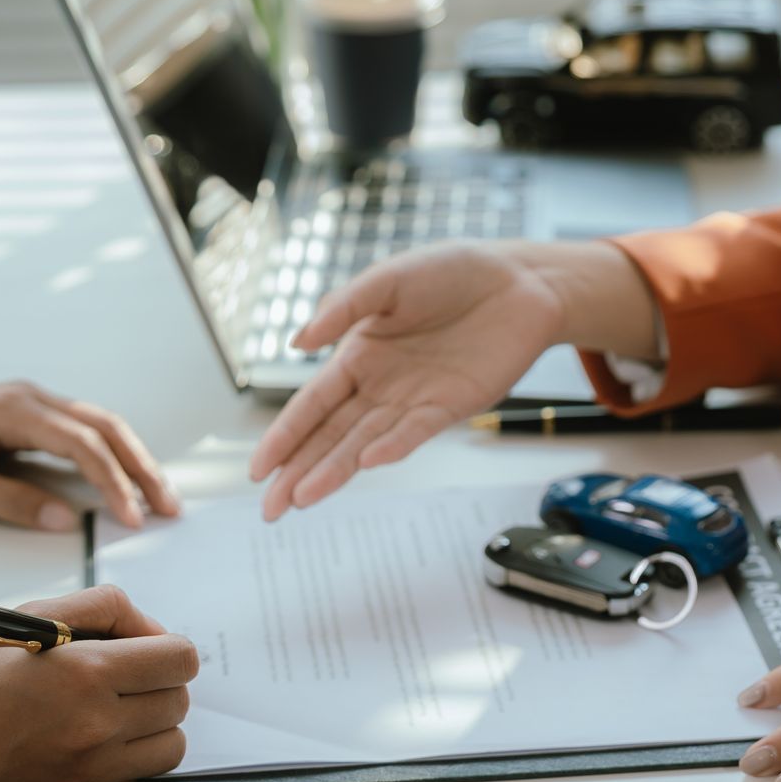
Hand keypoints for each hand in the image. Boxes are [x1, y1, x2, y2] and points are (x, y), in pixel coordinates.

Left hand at [0, 380, 178, 529]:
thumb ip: (12, 502)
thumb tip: (66, 520)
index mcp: (14, 410)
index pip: (83, 446)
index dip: (114, 483)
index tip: (135, 518)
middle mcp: (31, 398)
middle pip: (106, 427)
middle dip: (142, 467)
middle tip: (169, 507)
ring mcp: (31, 401)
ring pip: (100, 424)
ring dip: (133, 458)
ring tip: (158, 496)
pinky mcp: (27, 412)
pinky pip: (83, 428)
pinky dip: (111, 452)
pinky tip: (124, 476)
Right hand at [0, 586, 195, 781]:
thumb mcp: (22, 621)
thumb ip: (95, 610)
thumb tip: (147, 628)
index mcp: (86, 672)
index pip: (180, 658)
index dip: (167, 649)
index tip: (144, 650)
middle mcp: (98, 725)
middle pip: (179, 701)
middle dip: (159, 685)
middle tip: (122, 679)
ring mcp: (94, 771)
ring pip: (171, 746)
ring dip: (152, 727)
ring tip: (112, 715)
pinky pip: (139, 781)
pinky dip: (127, 763)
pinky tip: (89, 747)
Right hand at [248, 239, 656, 519]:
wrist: (521, 282)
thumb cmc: (454, 272)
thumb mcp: (390, 279)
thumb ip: (344, 307)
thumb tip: (298, 342)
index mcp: (358, 356)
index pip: (311, 406)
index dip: (284, 437)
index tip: (259, 469)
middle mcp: (381, 386)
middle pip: (330, 436)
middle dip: (298, 472)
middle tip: (270, 509)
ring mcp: (414, 401)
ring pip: (364, 444)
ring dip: (334, 471)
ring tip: (303, 499)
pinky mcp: (451, 406)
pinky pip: (415, 432)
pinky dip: (391, 447)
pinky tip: (367, 462)